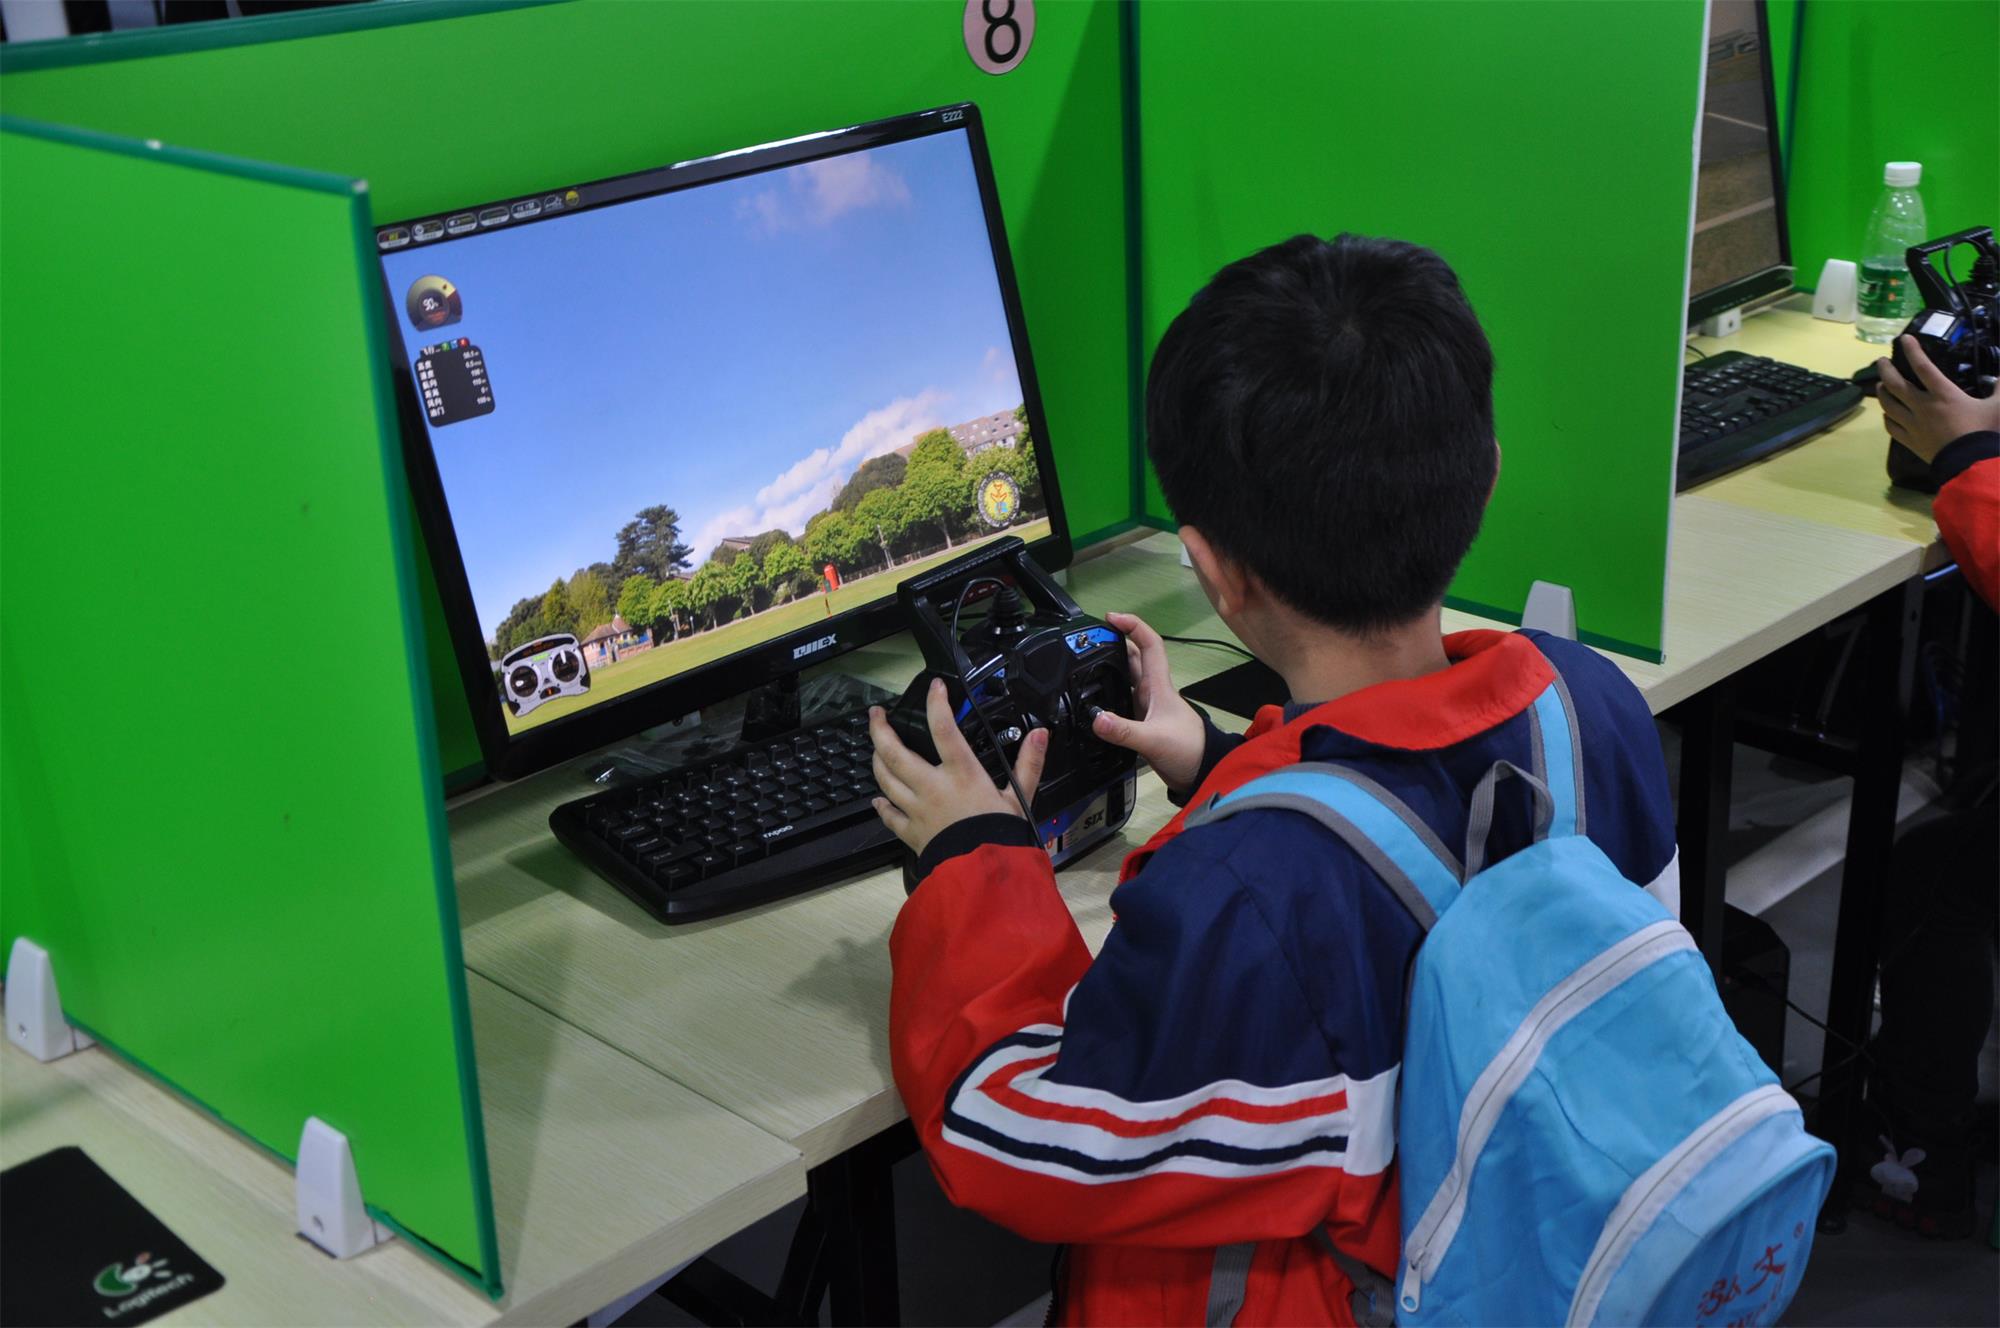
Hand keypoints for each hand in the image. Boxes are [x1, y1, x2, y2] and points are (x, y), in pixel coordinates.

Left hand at [868, 680, 1047, 855]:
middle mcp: (932, 787)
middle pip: (895, 752)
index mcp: (961, 774)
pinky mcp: (911, 831)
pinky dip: (881, 804)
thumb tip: (1040, 734)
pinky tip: (878, 799)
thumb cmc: (1001, 836)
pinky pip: (889, 814)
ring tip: (875, 747)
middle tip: (876, 714)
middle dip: (880, 729)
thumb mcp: (1020, 798)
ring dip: (877, 760)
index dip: (937, 703)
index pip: (943, 728)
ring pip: (885, 779)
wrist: (983, 875)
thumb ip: (1028, 763)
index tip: (935, 686)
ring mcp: (917, 809)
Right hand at [1088, 612, 1209, 794]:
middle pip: (1133, 656)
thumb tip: (1095, 718)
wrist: (1202, 773)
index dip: (1133, 625)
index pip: (1149, 644)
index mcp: (1158, 686)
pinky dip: (1107, 692)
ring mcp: (1147, 706)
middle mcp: (1152, 691)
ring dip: (1109, 665)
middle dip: (1113, 642)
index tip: (1110, 617)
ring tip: (1084, 661)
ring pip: (1126, 677)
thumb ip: (1124, 731)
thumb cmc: (1187, 749)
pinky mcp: (1142, 721)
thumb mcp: (1154, 740)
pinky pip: (1121, 699)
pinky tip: (1093, 698)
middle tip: (1088, 639)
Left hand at [1877, 335, 1999, 464]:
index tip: (1903, 339)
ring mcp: (1913, 424)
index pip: (1923, 366)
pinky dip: (1887, 418)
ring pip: (1888, 405)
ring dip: (1882, 393)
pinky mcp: (1910, 441)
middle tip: (1880, 362)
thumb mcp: (1999, 406)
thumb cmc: (1984, 431)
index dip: (1912, 351)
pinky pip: (1892, 427)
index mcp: (1943, 394)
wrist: (1970, 463)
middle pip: (1895, 384)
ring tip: (1879, 385)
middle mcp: (1922, 406)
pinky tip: (1887, 415)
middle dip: (1885, 371)